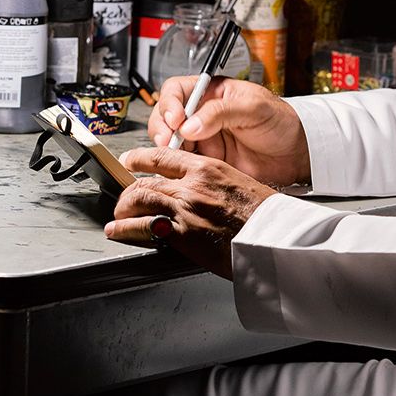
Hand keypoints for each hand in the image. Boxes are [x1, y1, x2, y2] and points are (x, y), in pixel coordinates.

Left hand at [105, 147, 279, 277]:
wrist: (277, 238)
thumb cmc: (268, 217)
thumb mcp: (241, 185)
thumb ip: (215, 185)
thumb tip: (203, 194)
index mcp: (209, 168)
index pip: (164, 157)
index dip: (141, 158)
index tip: (131, 161)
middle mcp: (193, 185)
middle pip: (146, 180)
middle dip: (128, 190)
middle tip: (123, 197)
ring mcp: (185, 208)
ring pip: (140, 199)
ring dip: (124, 208)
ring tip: (117, 217)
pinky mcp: (182, 234)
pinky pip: (144, 227)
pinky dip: (126, 228)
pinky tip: (119, 231)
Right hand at [146, 75, 310, 187]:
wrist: (295, 154)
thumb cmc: (280, 122)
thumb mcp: (253, 108)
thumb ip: (221, 113)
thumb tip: (190, 125)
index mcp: (212, 93)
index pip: (177, 91)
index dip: (170, 103)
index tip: (176, 119)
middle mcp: (202, 114)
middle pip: (166, 115)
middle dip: (161, 127)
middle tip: (168, 141)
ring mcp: (202, 139)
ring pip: (170, 140)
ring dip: (167, 148)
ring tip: (176, 155)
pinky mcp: (206, 161)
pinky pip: (183, 163)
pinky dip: (177, 165)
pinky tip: (183, 167)